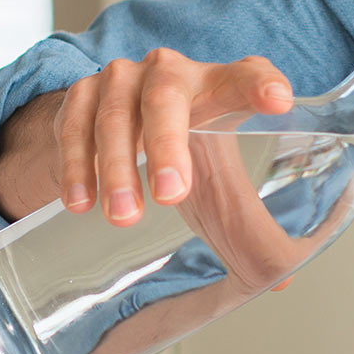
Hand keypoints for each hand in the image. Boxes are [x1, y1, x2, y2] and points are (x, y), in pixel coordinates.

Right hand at [53, 49, 292, 226]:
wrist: (116, 113)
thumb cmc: (184, 142)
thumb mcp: (218, 165)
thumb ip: (246, 217)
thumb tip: (279, 283)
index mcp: (217, 84)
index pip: (246, 74)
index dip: (261, 85)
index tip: (279, 102)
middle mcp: (170, 71)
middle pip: (167, 96)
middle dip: (167, 145)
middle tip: (171, 195)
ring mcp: (121, 78)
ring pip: (115, 116)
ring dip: (116, 168)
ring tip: (123, 217)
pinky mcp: (80, 93)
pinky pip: (74, 127)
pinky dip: (76, 166)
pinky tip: (81, 202)